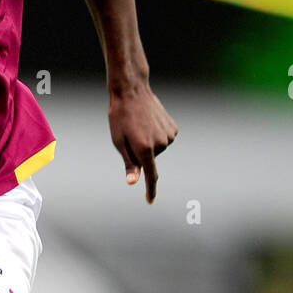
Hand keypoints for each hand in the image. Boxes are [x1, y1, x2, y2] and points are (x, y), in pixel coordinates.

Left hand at [108, 81, 177, 203]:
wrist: (132, 92)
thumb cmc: (120, 117)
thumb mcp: (119, 142)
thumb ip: (129, 163)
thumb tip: (133, 182)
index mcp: (144, 149)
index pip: (150, 175)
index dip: (150, 189)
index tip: (150, 200)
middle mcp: (160, 144)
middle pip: (150, 159)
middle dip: (141, 152)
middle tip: (131, 134)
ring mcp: (169, 135)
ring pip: (158, 149)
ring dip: (149, 142)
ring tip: (140, 125)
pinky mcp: (173, 128)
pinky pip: (164, 139)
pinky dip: (157, 135)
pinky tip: (149, 122)